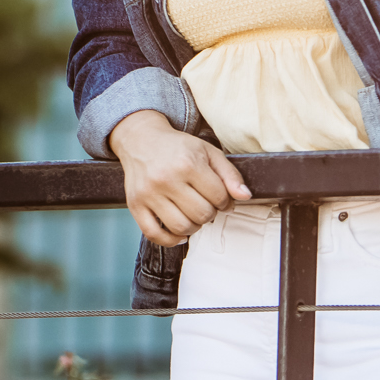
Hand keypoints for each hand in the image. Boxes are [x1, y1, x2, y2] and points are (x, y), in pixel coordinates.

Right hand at [107, 110, 252, 245]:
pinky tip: (179, 232)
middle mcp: (166, 179)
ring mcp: (148, 194)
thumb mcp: (208, 152)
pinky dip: (170, 240)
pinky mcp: (135, 205)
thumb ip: (230, 174)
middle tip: (207, 205)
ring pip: (181, 227)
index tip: (222, 199)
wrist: (142, 140)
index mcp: (188, 164)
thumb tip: (245, 196)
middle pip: (201, 214)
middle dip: (210, 213)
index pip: (218, 196)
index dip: (226, 201)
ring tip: (194, 215)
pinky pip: (154, 234)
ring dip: (194, 227)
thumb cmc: (177, 147)